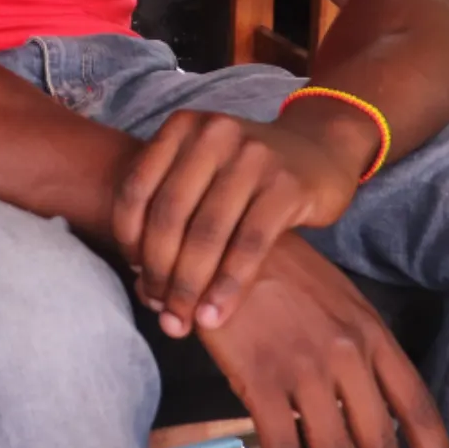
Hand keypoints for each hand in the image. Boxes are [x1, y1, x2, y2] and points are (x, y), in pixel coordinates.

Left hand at [109, 108, 364, 335]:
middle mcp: (213, 135)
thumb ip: (172, 203)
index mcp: (182, 127)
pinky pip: (249, 245)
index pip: (137, 189)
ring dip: (189, 286)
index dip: (128, 239)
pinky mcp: (287, 187)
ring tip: (183, 320)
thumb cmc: (249, 171)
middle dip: (158, 271)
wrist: (320, 149)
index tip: (135, 274)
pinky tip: (216, 313)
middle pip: (169, 215)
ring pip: (206, 233)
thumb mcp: (205, 166)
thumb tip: (140, 276)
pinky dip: (228, 285)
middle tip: (159, 310)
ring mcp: (252, 158)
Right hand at [192, 234, 448, 447]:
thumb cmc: (277, 268)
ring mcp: (306, 367)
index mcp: (371, 333)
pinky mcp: (263, 378)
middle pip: (378, 441)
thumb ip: (358, 345)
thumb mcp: (335, 297)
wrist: (223, 240)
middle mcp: (348, 354)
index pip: (416, 406)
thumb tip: (364, 400)